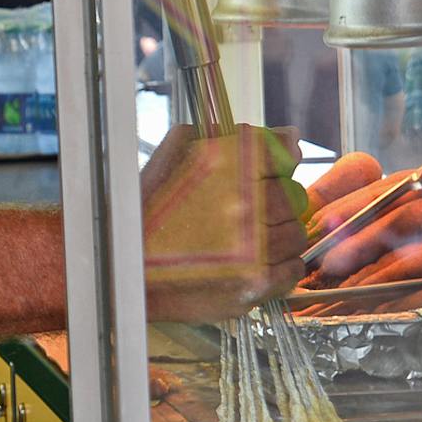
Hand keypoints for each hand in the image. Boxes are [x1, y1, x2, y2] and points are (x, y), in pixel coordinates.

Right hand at [139, 124, 306, 323]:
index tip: (269, 169)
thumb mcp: (174, 158)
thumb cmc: (147, 212)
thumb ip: (225, 137)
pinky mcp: (253, 287)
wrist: (127, 270)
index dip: (277, 161)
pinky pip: (291, 269)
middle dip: (275, 199)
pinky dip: (280, 264)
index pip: (280, 154)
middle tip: (249, 208)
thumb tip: (287, 135)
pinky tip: (255, 260)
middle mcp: (241, 211)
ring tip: (250, 236)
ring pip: (295, 235)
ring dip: (279, 232)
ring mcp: (251, 252)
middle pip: (291, 198)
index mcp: (222, 174)